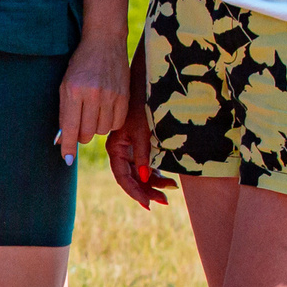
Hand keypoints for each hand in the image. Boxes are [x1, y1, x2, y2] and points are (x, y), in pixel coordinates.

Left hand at [57, 30, 129, 163]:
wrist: (104, 42)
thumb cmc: (80, 64)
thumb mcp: (65, 85)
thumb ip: (64, 112)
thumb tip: (63, 140)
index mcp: (73, 91)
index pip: (69, 128)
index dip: (68, 147)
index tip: (66, 159)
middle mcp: (92, 94)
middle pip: (87, 134)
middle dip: (81, 136)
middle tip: (81, 126)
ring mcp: (110, 95)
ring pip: (102, 130)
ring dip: (96, 127)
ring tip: (93, 112)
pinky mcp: (125, 96)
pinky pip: (116, 123)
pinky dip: (110, 123)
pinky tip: (106, 111)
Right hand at [105, 54, 176, 209]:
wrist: (145, 82)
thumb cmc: (142, 103)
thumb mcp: (142, 129)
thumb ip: (142, 153)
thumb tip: (143, 177)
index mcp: (115, 147)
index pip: (122, 177)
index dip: (134, 192)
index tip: (148, 204)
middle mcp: (120, 150)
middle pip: (131, 178)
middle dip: (147, 190)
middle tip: (164, 200)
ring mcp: (129, 148)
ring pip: (139, 173)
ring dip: (153, 183)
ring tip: (171, 187)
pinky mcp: (139, 144)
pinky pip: (144, 164)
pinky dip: (155, 172)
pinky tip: (167, 178)